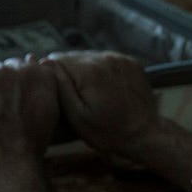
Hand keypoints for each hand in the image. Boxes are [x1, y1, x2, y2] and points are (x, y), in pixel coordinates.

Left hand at [0, 56, 60, 170]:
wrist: (8, 160)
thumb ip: (45, 82)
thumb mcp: (52, 109)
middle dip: (2, 82)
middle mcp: (9, 69)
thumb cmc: (32, 141)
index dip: (20, 80)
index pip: (24, 64)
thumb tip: (37, 63)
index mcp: (35, 72)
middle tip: (2, 105)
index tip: (16, 93)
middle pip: (3, 67)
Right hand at [45, 51, 159, 163]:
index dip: (52, 76)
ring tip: (90, 95)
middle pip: (71, 56)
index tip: (58, 93)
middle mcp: (104, 57)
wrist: (145, 134)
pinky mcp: (129, 61)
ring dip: (83, 71)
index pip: (55, 59)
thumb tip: (45, 62)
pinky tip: (104, 90)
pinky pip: (105, 60)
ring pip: (88, 57)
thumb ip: (60, 87)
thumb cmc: (108, 132)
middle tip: (75, 97)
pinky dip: (100, 71)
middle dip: (68, 73)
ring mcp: (119, 58)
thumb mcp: (77, 117)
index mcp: (89, 70)